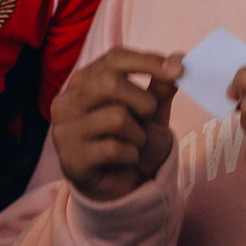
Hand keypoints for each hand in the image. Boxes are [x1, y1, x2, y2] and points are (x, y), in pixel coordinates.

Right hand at [51, 47, 180, 202]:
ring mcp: (65, 130)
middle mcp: (67, 101)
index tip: (178, 70)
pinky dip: (131, 154)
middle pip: (110, 83)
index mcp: (84, 82)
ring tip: (134, 143)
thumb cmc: (133, 143)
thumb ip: (160, 86)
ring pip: (115, 117)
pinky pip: (113, 149)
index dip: (147, 61)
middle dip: (142, 101)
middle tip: (147, 118)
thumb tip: (180, 57)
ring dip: (138, 134)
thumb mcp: (151, 112)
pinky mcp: (72, 159)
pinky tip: (126, 160)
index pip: (113, 59)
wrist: (125, 188)